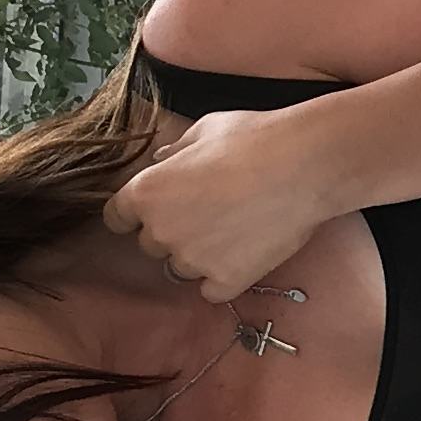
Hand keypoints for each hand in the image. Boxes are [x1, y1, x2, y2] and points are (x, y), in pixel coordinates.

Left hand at [105, 108, 351, 302]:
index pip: (117, 217)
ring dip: (198, 255)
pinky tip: (244, 254)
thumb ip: (176, 151)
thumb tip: (162, 161)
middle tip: (208, 212)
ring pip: (181, 268)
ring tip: (232, 231)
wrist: (303, 167)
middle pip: (150, 245)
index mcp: (146, 192)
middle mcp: (161, 231)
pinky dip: (223, 277)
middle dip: (172, 231)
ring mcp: (193, 261)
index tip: (158, 207)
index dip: (135, 212)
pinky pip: (211, 289)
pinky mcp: (226, 281)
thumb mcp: (204, 130)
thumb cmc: (252, 138)